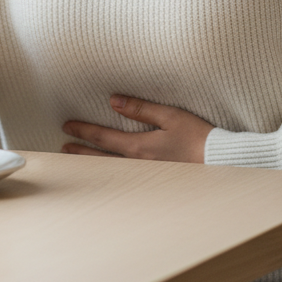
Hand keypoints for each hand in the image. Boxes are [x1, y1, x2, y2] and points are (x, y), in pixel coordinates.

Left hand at [62, 95, 212, 162]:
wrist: (219, 163)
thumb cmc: (197, 137)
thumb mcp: (169, 116)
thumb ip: (140, 108)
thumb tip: (113, 101)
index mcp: (139, 147)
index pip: (103, 137)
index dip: (83, 131)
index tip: (66, 126)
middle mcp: (137, 164)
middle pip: (101, 158)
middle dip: (81, 151)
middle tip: (63, 147)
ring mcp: (145, 176)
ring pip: (111, 170)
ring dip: (92, 164)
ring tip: (76, 160)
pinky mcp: (155, 181)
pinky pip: (124, 177)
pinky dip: (109, 173)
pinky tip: (107, 172)